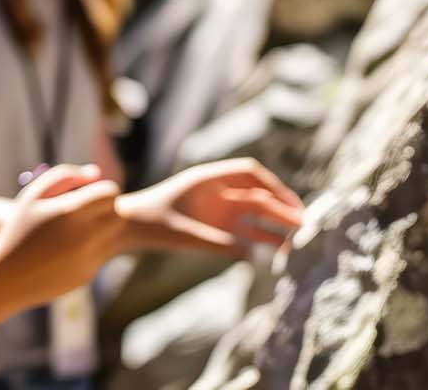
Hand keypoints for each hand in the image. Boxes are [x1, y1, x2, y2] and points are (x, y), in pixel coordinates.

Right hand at [0, 164, 123, 308]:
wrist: (5, 278)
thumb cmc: (17, 230)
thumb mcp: (33, 196)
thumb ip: (65, 176)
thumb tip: (96, 173)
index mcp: (70, 213)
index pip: (110, 193)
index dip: (101, 191)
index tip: (86, 195)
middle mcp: (84, 237)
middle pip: (118, 216)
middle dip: (106, 211)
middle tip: (86, 212)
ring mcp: (87, 259)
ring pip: (113, 237)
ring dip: (101, 231)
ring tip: (74, 229)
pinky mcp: (87, 275)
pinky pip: (100, 256)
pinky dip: (89, 250)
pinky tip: (65, 250)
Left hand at [117, 158, 304, 258]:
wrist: (125, 228)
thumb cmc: (150, 222)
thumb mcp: (183, 233)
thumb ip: (218, 242)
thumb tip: (250, 253)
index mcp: (208, 179)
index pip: (250, 173)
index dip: (273, 185)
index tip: (290, 202)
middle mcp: (216, 191)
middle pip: (256, 195)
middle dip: (280, 208)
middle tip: (302, 224)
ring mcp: (216, 209)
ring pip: (253, 214)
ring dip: (274, 225)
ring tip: (296, 240)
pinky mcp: (213, 227)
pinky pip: (242, 231)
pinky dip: (260, 239)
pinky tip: (276, 250)